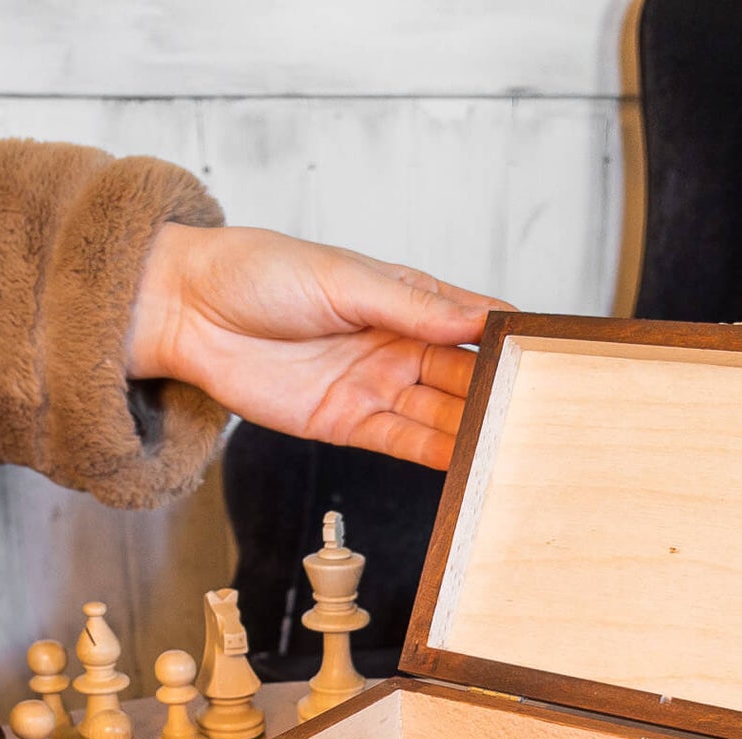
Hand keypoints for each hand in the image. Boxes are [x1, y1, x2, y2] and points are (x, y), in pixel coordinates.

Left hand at [126, 224, 510, 469]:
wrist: (188, 310)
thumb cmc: (257, 272)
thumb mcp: (342, 279)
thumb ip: (411, 306)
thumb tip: (477, 319)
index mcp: (407, 298)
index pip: (476, 322)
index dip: (514, 342)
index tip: (552, 361)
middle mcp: (398, 345)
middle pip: (465, 378)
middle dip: (501, 398)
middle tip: (541, 420)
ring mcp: (374, 386)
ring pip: (439, 416)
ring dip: (473, 433)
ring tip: (511, 449)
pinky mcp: (346, 423)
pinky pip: (402, 443)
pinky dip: (435, 456)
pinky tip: (465, 463)